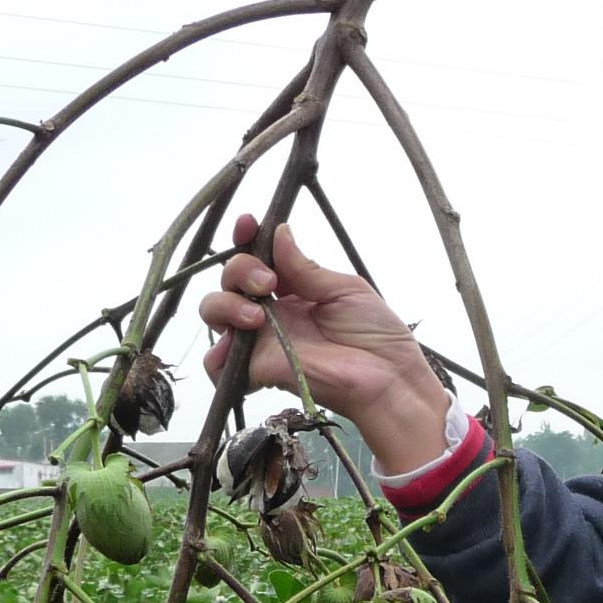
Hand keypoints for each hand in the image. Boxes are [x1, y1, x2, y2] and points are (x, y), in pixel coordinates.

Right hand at [198, 213, 449, 470]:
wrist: (387, 378)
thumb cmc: (375, 334)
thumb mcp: (344, 289)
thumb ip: (305, 267)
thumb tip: (279, 232)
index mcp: (292, 289)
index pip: (256, 258)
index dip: (246, 238)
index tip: (249, 224)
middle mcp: (271, 311)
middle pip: (230, 280)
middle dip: (239, 270)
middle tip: (268, 283)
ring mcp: (261, 340)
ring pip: (214, 312)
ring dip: (225, 303)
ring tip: (258, 315)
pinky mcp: (258, 370)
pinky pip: (217, 365)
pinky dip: (217, 353)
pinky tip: (240, 340)